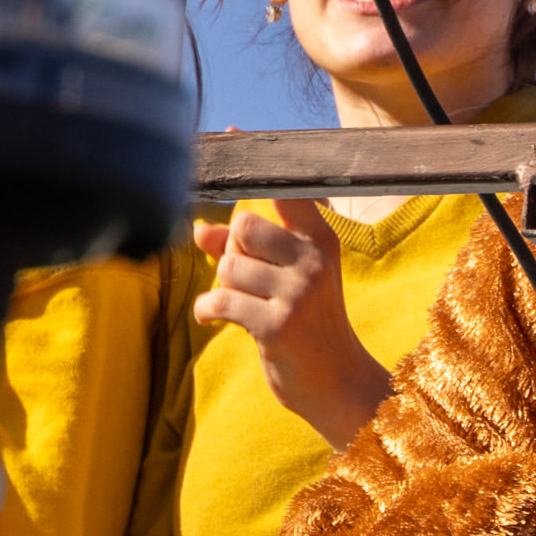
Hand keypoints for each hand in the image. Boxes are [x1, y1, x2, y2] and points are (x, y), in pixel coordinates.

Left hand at [193, 201, 394, 448]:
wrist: (336, 381)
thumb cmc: (307, 324)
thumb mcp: (285, 279)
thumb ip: (243, 250)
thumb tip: (199, 230)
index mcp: (321, 242)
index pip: (289, 194)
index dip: (260, 177)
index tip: (236, 154)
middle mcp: (313, 261)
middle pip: (245, 226)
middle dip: (233, 251)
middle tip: (246, 280)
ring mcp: (298, 293)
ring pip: (228, 266)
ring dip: (223, 287)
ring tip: (241, 306)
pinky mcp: (277, 325)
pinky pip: (219, 300)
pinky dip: (206, 309)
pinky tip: (213, 317)